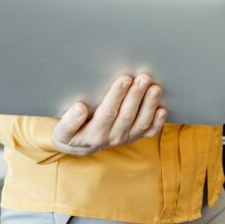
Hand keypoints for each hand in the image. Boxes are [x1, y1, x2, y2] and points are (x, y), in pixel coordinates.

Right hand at [51, 73, 166, 155]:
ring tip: (155, 87)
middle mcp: (112, 138)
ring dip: (149, 104)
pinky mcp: (136, 136)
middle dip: (136, 95)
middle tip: (143, 77)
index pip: (107, 113)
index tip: (124, 79)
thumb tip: (80, 108)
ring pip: (141, 122)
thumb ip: (68, 122)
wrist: (79, 146)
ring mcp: (126, 137)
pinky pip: (150, 132)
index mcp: (93, 135)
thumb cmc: (71, 131)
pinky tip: (162, 108)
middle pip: (127, 115)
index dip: (117, 96)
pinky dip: (158, 122)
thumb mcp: (62, 130)